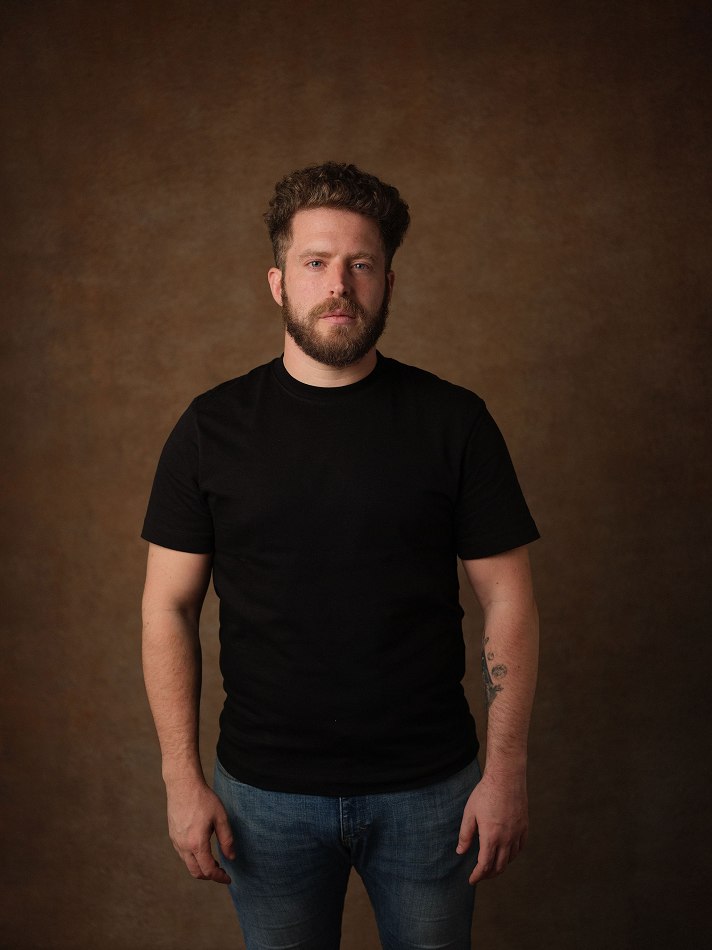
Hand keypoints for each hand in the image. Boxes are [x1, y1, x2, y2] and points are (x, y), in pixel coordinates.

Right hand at [166, 778, 235, 883]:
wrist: (183, 786)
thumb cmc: (203, 799)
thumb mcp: (221, 818)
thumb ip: (227, 839)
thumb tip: (231, 857)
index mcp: (196, 843)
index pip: (208, 870)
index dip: (219, 877)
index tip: (228, 878)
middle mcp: (183, 846)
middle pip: (196, 872)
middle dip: (209, 876)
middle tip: (221, 871)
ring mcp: (176, 841)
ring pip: (188, 864)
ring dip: (201, 867)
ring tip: (214, 860)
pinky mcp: (173, 836)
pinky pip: (182, 854)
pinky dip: (193, 858)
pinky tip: (202, 848)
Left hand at [456, 770, 527, 884]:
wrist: (506, 778)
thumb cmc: (485, 793)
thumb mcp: (470, 813)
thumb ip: (465, 834)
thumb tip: (460, 851)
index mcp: (491, 837)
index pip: (484, 865)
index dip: (477, 875)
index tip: (471, 880)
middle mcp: (506, 839)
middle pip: (499, 866)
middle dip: (488, 875)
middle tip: (480, 876)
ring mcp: (517, 833)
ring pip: (511, 859)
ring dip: (501, 866)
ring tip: (492, 867)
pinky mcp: (524, 826)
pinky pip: (520, 847)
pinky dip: (513, 855)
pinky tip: (508, 854)